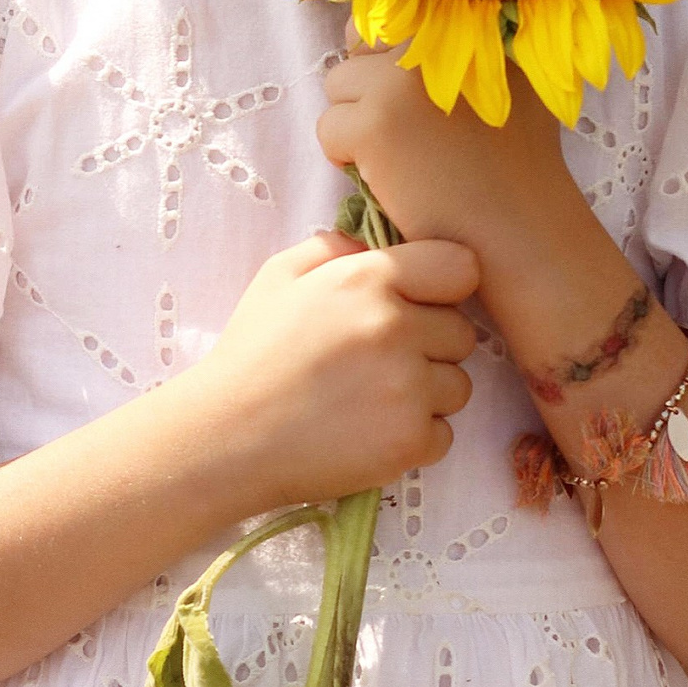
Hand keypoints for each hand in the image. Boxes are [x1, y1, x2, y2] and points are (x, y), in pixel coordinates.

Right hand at [187, 229, 481, 512]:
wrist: (226, 437)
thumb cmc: (252, 355)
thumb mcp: (278, 277)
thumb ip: (332, 248)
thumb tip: (371, 244)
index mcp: (367, 280)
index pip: (460, 268)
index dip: (442, 288)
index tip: (417, 306)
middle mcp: (394, 329)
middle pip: (461, 333)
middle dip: (430, 346)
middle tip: (377, 362)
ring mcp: (406, 388)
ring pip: (458, 386)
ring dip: (426, 394)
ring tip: (370, 400)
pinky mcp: (408, 441)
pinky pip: (444, 434)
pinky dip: (415, 438)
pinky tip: (369, 432)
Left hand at [317, 39, 581, 261]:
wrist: (519, 231)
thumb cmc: (514, 172)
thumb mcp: (505, 87)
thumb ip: (457, 54)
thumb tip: (384, 39)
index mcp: (466, 26)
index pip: (389, 19)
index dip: (385, 62)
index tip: (407, 102)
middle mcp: (434, 40)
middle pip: (357, 46)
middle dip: (367, 87)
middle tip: (402, 134)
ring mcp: (402, 79)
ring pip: (337, 84)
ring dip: (355, 122)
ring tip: (399, 158)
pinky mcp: (376, 122)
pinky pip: (329, 127)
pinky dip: (346, 158)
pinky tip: (390, 180)